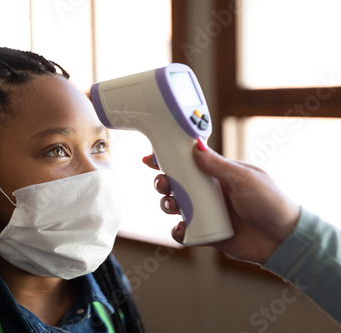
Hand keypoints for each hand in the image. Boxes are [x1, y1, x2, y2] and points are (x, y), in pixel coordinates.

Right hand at [143, 139, 300, 263]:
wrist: (283, 239)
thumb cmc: (270, 202)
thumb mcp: (243, 178)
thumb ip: (217, 163)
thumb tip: (195, 145)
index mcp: (218, 174)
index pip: (188, 162)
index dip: (168, 159)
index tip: (151, 159)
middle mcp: (209, 192)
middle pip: (176, 184)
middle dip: (163, 183)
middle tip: (163, 185)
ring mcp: (206, 212)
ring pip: (175, 206)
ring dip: (167, 205)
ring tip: (174, 206)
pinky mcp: (206, 233)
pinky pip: (184, 232)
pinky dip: (178, 232)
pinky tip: (182, 229)